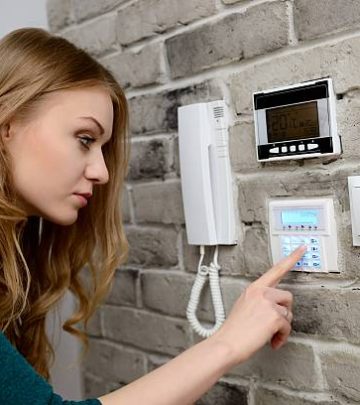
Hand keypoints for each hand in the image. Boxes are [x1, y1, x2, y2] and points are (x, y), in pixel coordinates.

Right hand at [211, 245, 306, 366]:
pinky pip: (287, 327)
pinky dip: (282, 337)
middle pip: (287, 296)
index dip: (292, 258)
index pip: (276, 269)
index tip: (302, 248)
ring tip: (268, 334)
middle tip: (273, 324)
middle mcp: (261, 292)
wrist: (227, 343)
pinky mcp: (274, 316)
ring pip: (288, 313)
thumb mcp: (244, 306)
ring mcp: (268, 303)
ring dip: (281, 327)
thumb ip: (260, 301)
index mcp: (254, 288)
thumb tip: (276, 307)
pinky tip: (272, 341)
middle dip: (284, 311)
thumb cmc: (234, 329)